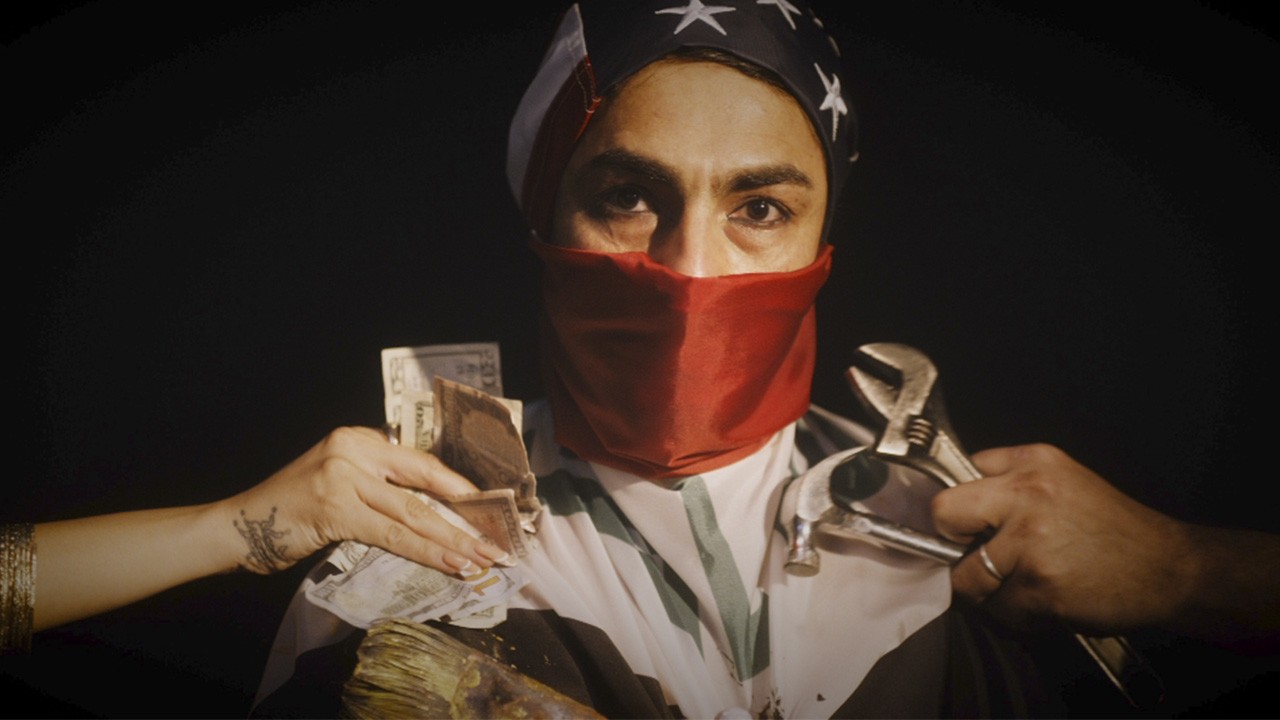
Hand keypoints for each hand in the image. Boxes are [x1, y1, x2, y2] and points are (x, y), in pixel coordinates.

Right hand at [219, 426, 510, 575]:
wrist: (237, 525)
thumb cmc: (292, 509)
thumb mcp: (337, 480)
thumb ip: (376, 482)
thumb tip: (431, 507)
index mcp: (359, 437)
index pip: (421, 462)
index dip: (458, 486)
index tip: (488, 507)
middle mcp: (354, 448)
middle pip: (425, 482)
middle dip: (466, 514)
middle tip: (498, 538)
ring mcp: (344, 476)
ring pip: (413, 513)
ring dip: (453, 539)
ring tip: (482, 558)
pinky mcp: (336, 508)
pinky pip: (393, 534)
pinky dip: (426, 551)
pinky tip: (450, 563)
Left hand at [931, 443, 1190, 635]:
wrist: (1169, 570)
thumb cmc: (1116, 529)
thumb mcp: (1065, 476)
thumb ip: (1009, 471)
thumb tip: (961, 485)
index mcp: (1031, 466)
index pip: (959, 478)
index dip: (954, 513)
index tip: (960, 529)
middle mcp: (1027, 497)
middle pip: (945, 519)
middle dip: (953, 545)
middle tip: (977, 559)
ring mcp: (1030, 544)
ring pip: (968, 578)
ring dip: (987, 592)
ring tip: (1022, 585)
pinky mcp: (1039, 588)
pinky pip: (1000, 611)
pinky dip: (1016, 615)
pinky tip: (1043, 602)